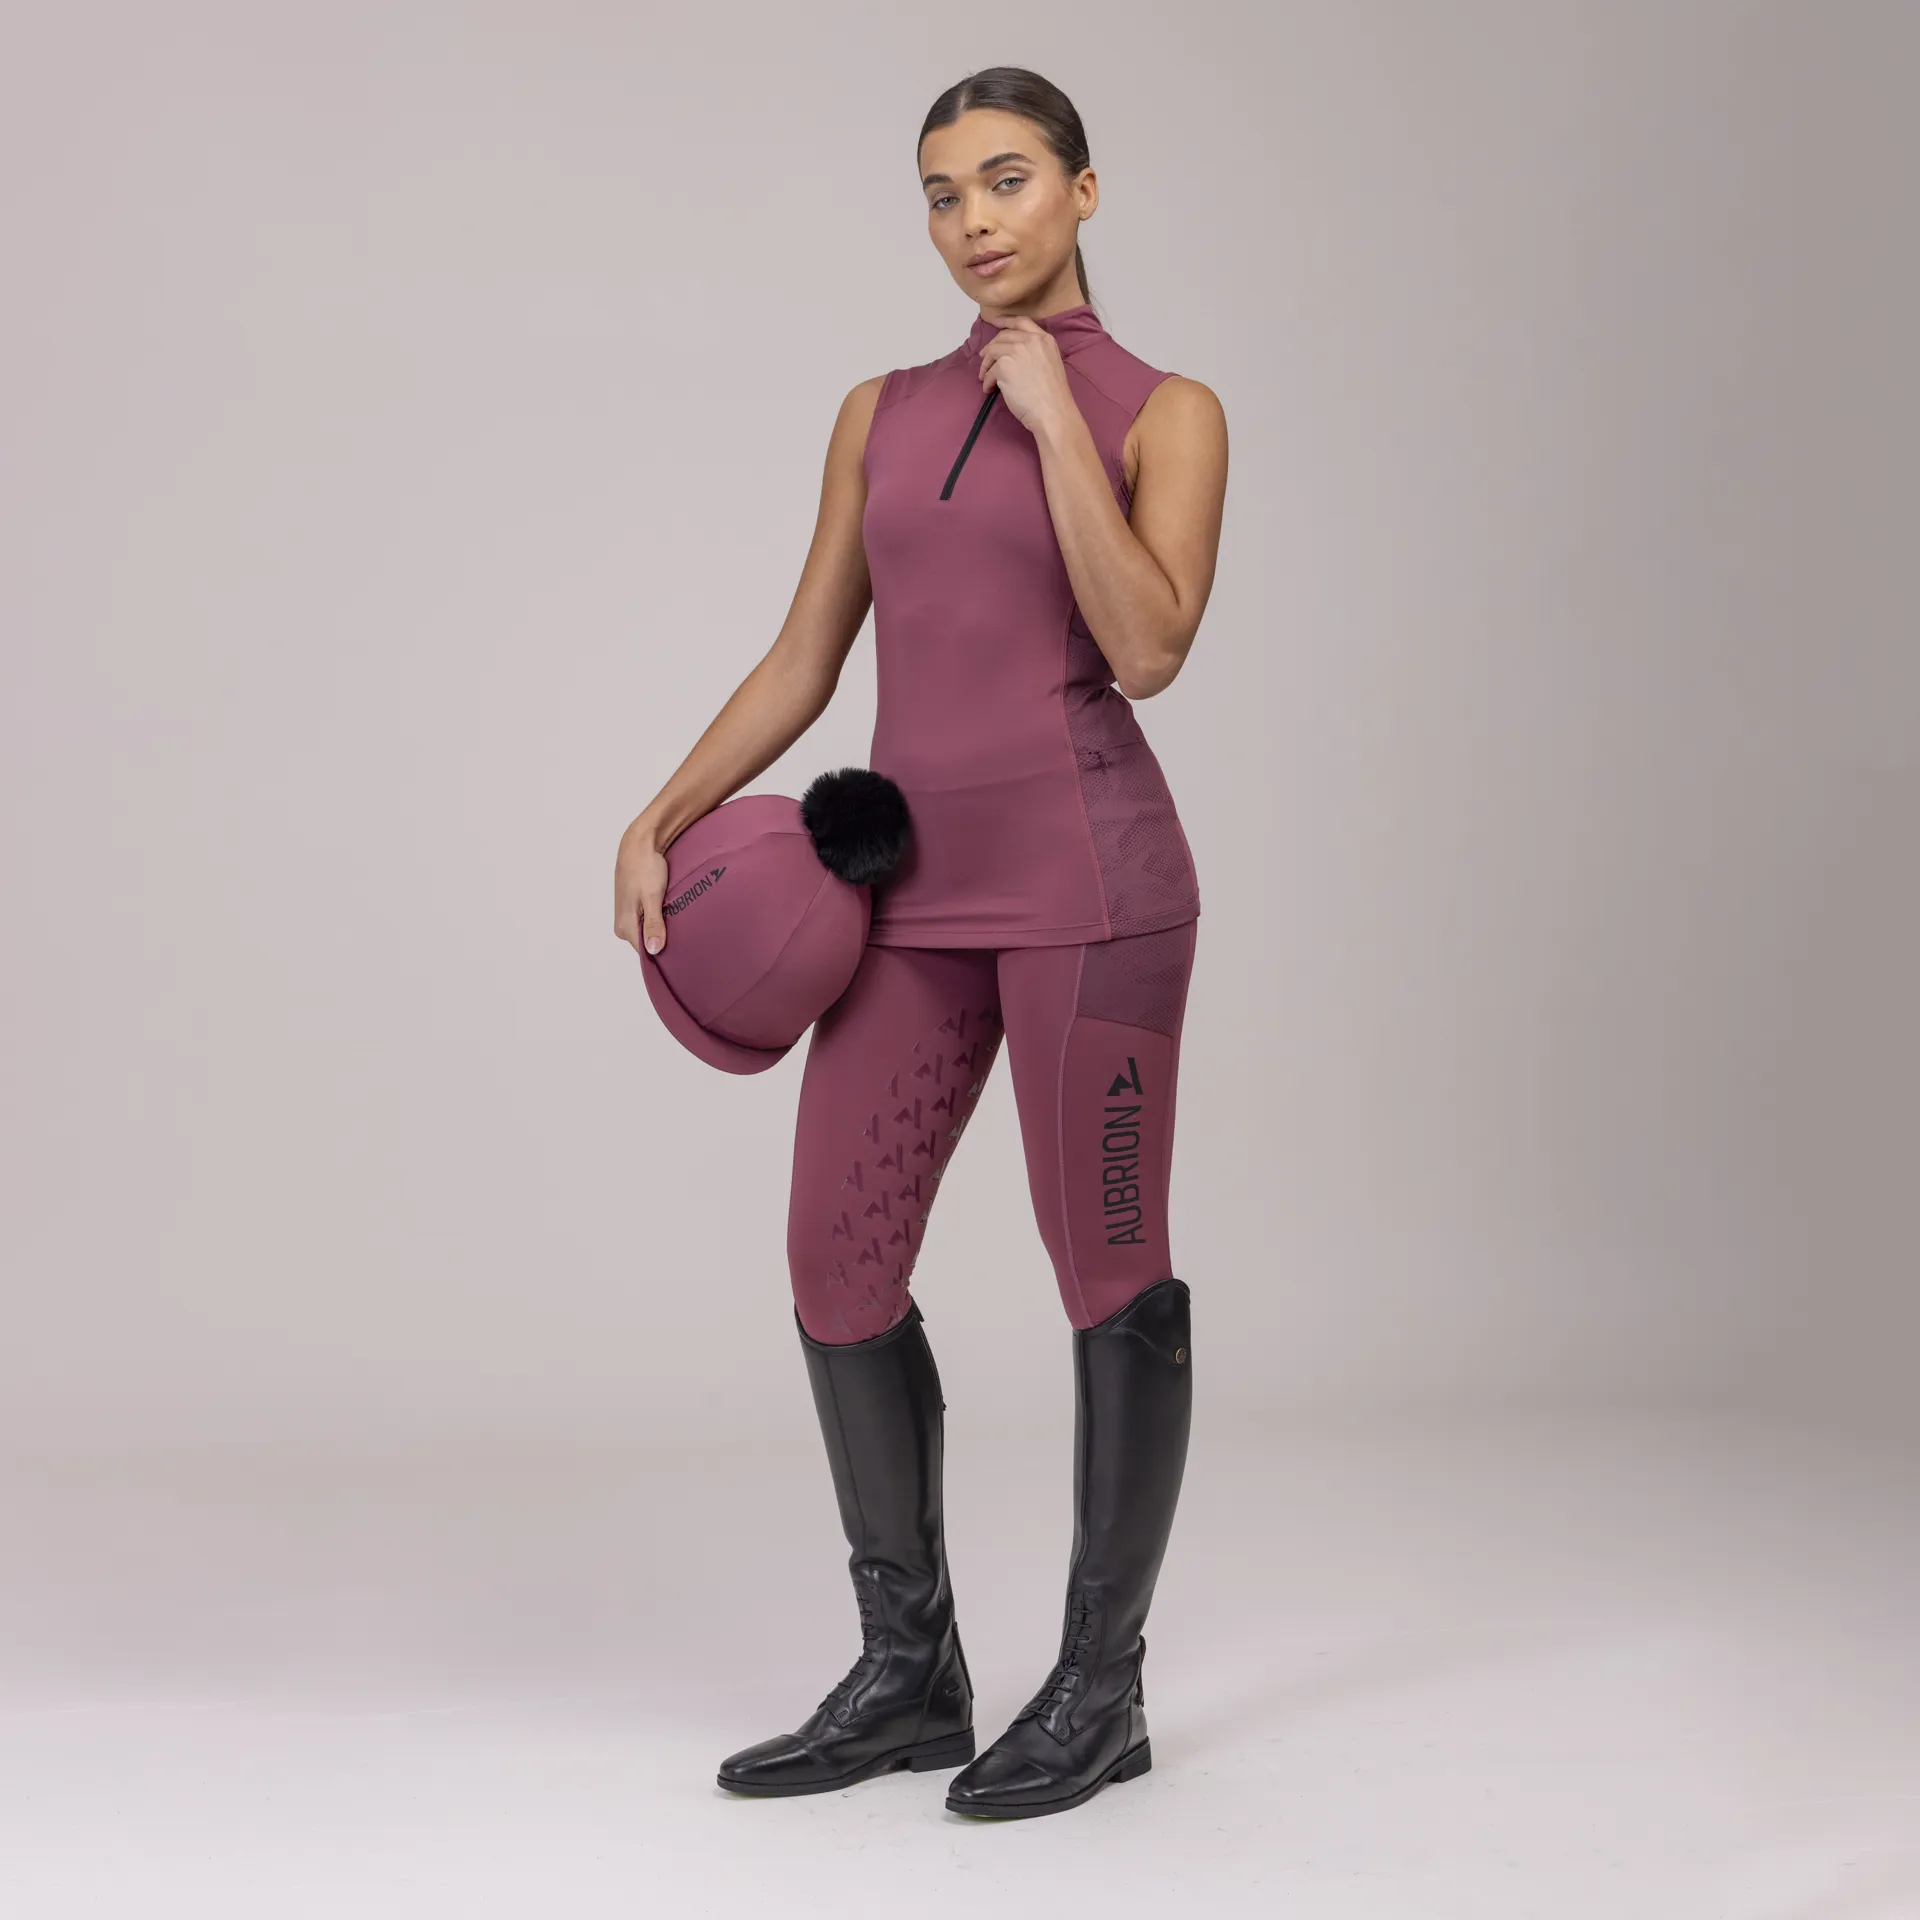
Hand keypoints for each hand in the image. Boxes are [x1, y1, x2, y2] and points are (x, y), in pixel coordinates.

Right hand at [615, 816, 669, 955]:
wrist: (639, 843)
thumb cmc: (645, 866)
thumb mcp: (652, 896)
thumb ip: (653, 924)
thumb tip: (654, 950)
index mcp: (624, 927)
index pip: (646, 953)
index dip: (665, 952)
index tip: (682, 950)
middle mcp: (622, 925)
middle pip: (647, 943)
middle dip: (665, 939)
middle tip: (684, 932)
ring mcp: (627, 915)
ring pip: (649, 931)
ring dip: (663, 927)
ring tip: (678, 920)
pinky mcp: (633, 906)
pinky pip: (648, 920)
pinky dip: (660, 917)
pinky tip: (670, 910)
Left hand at [977, 315, 1075, 437]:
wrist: (1053, 412)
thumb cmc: (1054, 396)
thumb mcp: (1051, 364)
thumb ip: (1035, 353)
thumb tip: (1013, 355)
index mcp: (1045, 339)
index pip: (1021, 322)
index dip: (1005, 320)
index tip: (993, 321)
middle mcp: (1031, 340)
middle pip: (1003, 336)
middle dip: (991, 346)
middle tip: (984, 357)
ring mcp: (1017, 351)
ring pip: (993, 351)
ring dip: (986, 365)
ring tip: (985, 377)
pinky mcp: (1004, 366)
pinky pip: (990, 371)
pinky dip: (987, 381)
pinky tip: (989, 390)